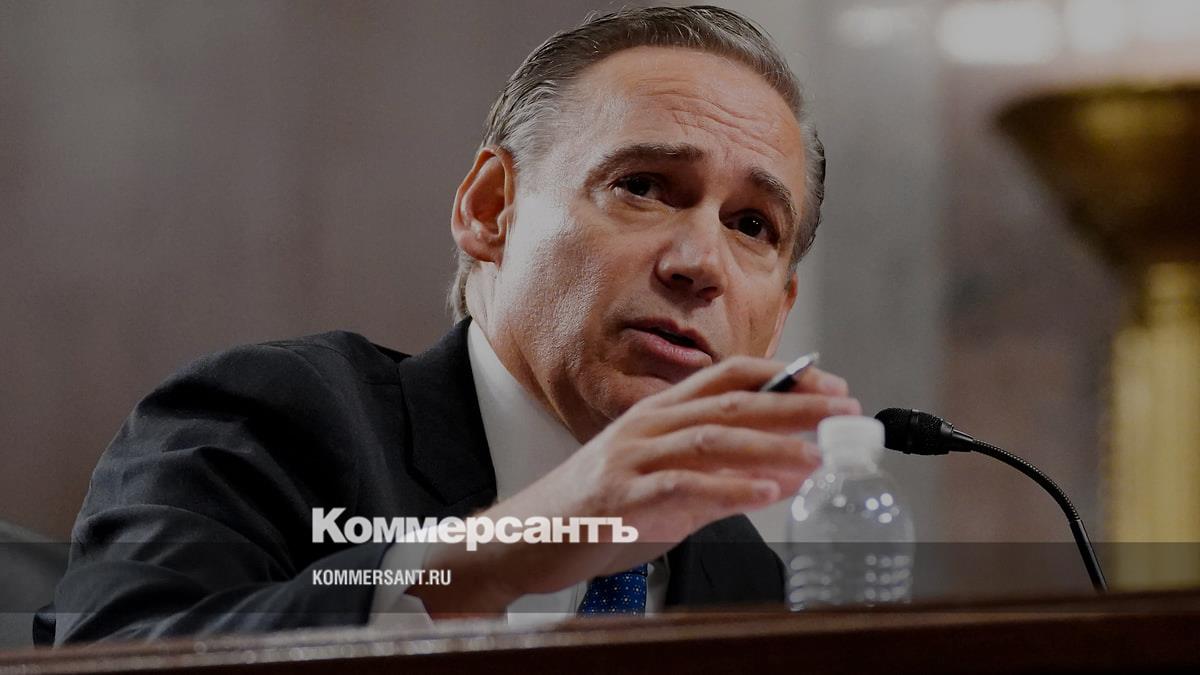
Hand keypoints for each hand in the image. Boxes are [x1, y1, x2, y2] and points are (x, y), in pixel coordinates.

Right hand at [407, 356, 858, 616]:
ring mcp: (632, 458)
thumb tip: (784, 474)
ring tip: (817, 456)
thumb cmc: (599, 507)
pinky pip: (681, 488)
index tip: (832, 384)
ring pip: (712, 439)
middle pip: (732, 402)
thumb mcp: (664, 482)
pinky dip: (728, 489)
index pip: (729, 375)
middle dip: (796, 404)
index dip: (785, 375)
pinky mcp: (621, 497)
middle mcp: (648, 424)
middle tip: (846, 411)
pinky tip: (766, 494)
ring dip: (772, 445)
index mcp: (659, 411)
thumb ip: (719, 476)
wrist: (527, 535)